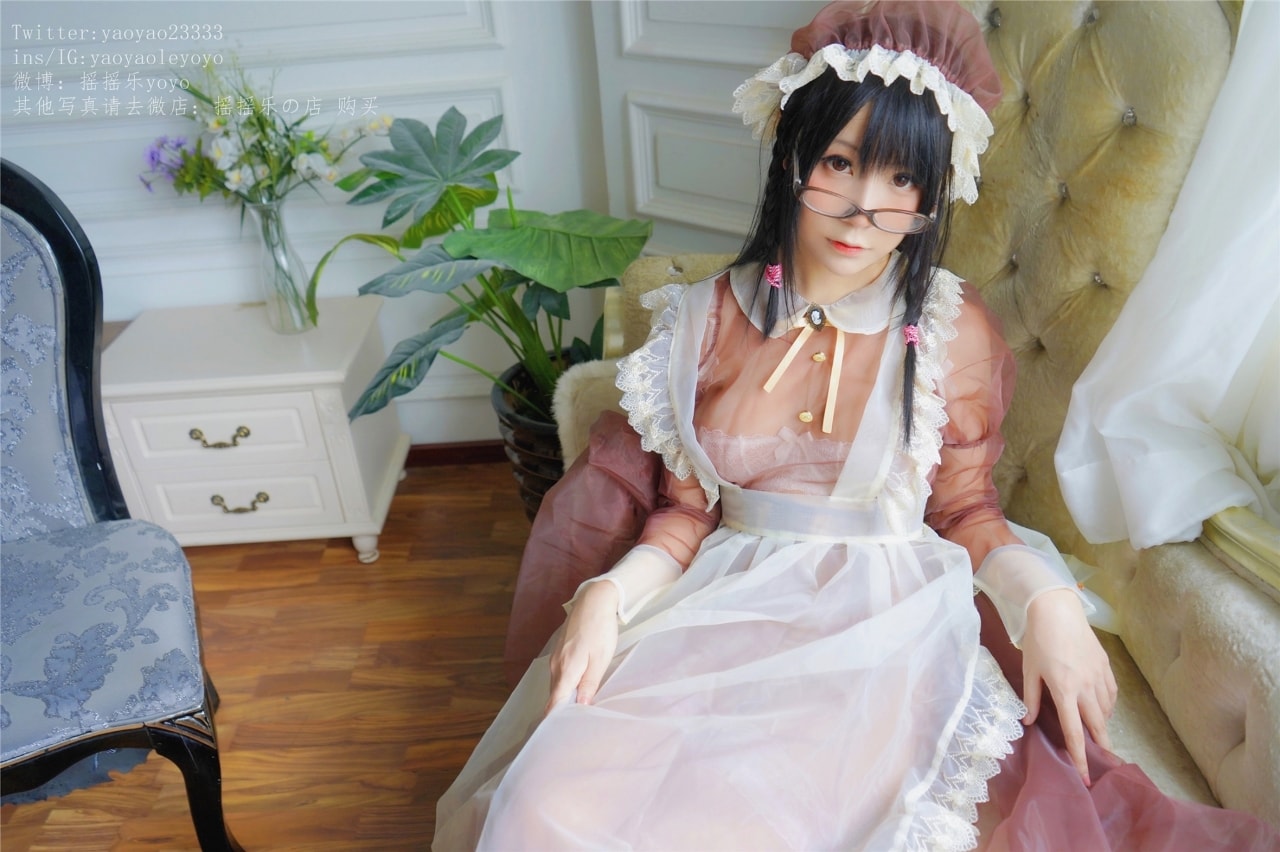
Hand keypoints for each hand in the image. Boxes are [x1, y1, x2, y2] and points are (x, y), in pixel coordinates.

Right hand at [544, 581, 619, 716]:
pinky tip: (577, 688)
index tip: (556, 735)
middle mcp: (556, 666)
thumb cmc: (600, 630)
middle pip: (554, 696)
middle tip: (573, 728)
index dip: (553, 719)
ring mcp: (555, 658)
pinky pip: (559, 675)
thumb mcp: (600, 659)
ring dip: (564, 698)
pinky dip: (565, 685)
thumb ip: (589, 683)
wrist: (594, 601)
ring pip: (557, 685)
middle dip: (561, 711)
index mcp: (566, 670)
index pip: (554, 702)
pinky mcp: (559, 652)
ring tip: (577, 711)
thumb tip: (581, 705)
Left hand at [1019, 588, 1117, 785]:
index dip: (1080, 756)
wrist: (1058, 610)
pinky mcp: (1106, 667)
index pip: (1074, 731)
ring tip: (1099, 737)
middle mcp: (1086, 687)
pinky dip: (1108, 706)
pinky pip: (1111, 694)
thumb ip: (1029, 697)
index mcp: (1064, 690)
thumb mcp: (1029, 669)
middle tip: (1106, 765)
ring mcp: (1099, 676)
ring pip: (1106, 711)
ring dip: (1103, 726)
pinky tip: (1101, 709)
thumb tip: (1028, 721)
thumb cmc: (1039, 640)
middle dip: (1102, 748)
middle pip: (1097, 726)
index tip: (1086, 776)